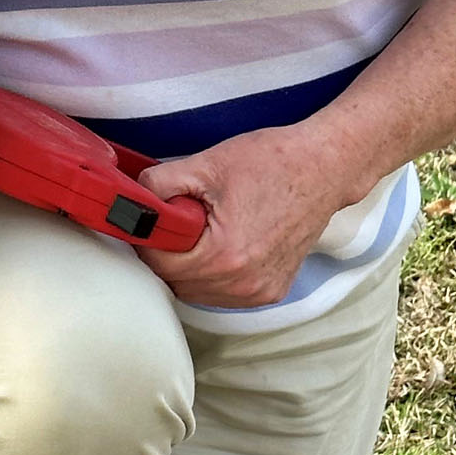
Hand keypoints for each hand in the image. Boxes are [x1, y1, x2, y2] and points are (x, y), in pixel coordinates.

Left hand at [136, 120, 370, 308]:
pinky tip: (222, 242)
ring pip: (198, 291)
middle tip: (175, 219)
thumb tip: (131, 201)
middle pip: (176, 282)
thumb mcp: (206, 164)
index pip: (159, 263)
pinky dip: (213, 273)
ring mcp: (260, 292)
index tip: (151, 219)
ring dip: (189, 266)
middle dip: (167, 253)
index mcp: (224, 256)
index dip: (147, 238)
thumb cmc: (271, 162)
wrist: (323, 168)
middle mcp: (243, 284)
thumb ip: (160, 184)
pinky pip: (224, 293)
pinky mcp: (272, 291)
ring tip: (201, 228)